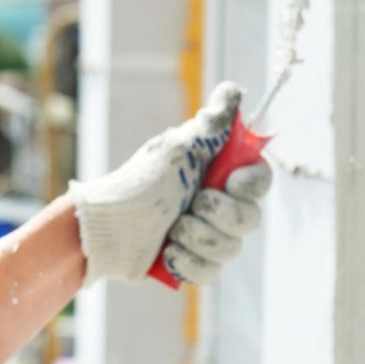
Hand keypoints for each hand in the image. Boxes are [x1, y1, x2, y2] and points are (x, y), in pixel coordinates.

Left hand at [68, 83, 271, 285]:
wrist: (104, 223)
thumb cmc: (139, 181)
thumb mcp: (176, 148)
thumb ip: (212, 124)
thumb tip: (233, 90)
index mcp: (219, 174)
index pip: (260, 179)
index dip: (251, 184)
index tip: (228, 181)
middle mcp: (219, 205)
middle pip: (250, 219)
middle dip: (222, 216)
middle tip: (192, 206)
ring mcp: (207, 236)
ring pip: (231, 249)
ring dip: (201, 239)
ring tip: (173, 230)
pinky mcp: (191, 263)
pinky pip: (210, 273)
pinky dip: (190, 263)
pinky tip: (168, 253)